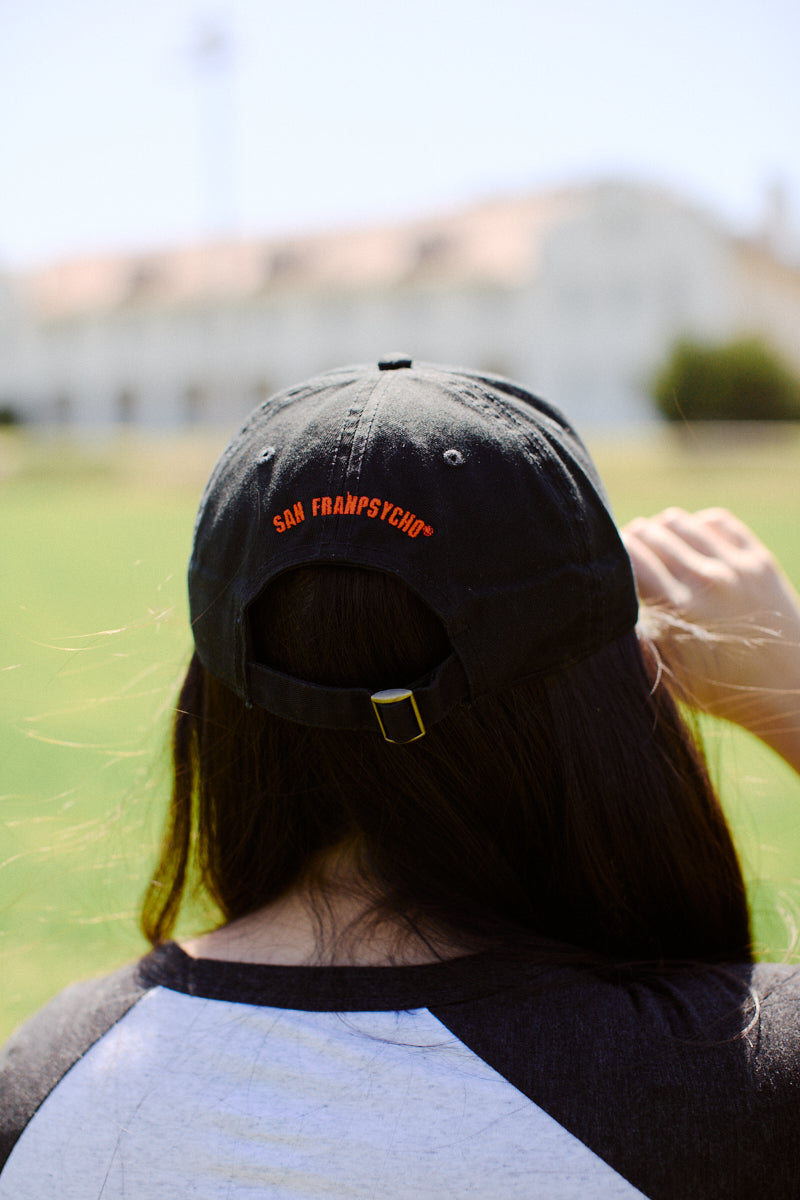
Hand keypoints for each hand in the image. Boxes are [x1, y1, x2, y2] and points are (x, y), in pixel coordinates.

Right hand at [621, 508, 799, 769]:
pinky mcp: (758, 559)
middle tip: (629, 562)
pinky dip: (696, 526)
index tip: (608, 570)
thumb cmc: (721, 691)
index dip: (611, 555)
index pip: (629, 554)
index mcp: (679, 609)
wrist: (790, 692)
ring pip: (679, 520)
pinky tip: (692, 548)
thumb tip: (600, 613)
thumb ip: (636, 640)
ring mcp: (736, 566)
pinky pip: (715, 520)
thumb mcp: (668, 675)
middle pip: (650, 531)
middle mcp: (707, 580)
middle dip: (632, 541)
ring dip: (660, 531)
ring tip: (657, 552)